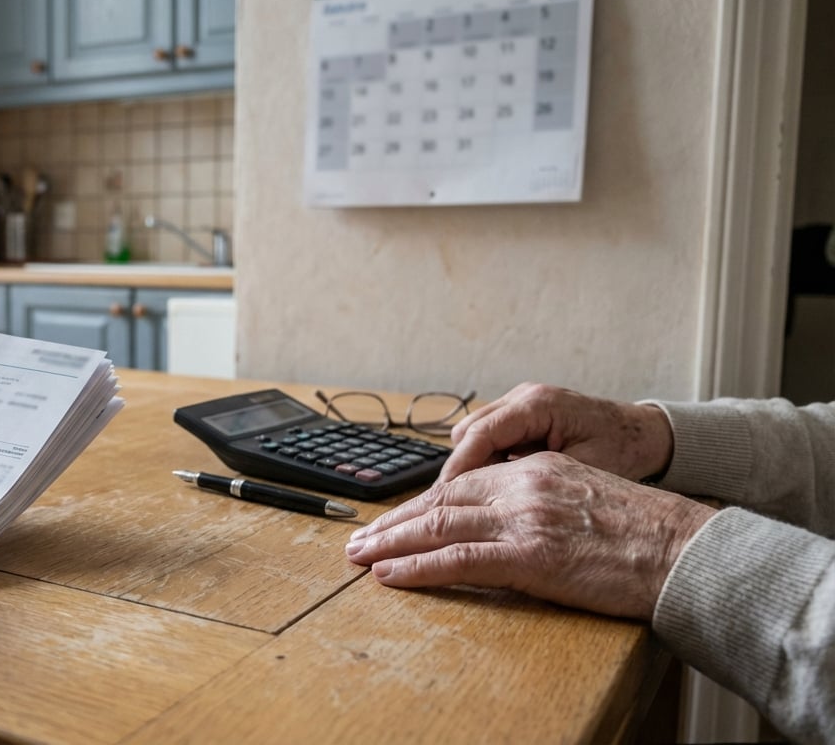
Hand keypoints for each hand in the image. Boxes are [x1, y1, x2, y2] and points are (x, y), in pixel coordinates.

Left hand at [346, 452, 714, 618]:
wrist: (684, 549)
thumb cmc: (645, 532)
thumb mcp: (585, 495)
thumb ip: (541, 500)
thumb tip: (508, 522)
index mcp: (536, 467)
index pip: (462, 483)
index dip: (421, 504)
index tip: (394, 519)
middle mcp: (522, 484)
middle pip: (441, 501)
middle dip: (394, 522)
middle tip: (358, 536)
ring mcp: (524, 519)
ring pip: (439, 526)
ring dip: (391, 543)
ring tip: (359, 555)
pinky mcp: (529, 555)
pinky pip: (457, 560)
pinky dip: (416, 568)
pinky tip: (389, 575)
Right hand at [438, 383, 673, 483]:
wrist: (644, 434)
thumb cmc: (622, 451)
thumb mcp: (582, 470)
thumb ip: (537, 481)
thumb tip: (495, 503)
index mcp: (539, 404)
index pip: (481, 433)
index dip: (459, 468)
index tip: (444, 498)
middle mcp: (523, 397)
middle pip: (468, 432)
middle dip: (460, 469)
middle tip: (457, 507)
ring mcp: (519, 404)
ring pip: (472, 434)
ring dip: (472, 466)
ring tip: (479, 501)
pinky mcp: (520, 416)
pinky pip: (488, 438)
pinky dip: (486, 462)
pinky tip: (497, 488)